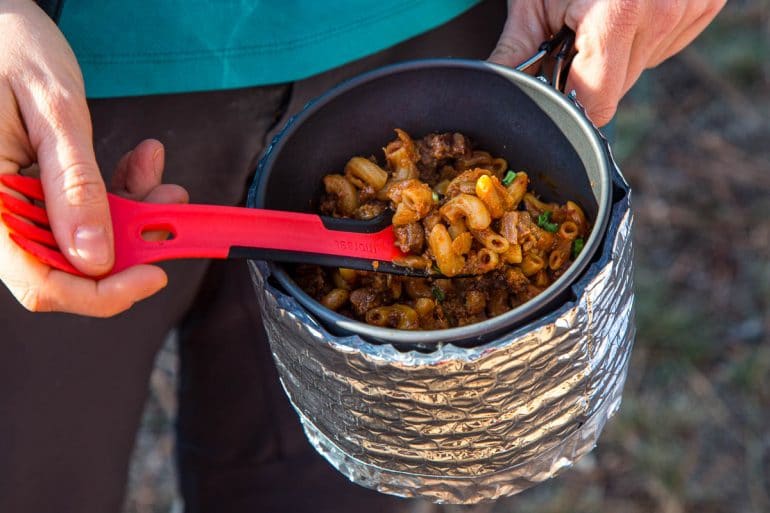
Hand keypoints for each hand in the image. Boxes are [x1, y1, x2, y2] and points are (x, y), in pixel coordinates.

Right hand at [0, 1, 186, 315]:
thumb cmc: (9, 47)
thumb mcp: (54, 112)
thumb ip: (75, 185)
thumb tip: (96, 256)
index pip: (40, 282)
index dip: (101, 293)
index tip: (154, 273)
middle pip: (69, 266)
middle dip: (129, 241)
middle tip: (167, 203)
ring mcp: (17, 203)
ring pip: (84, 238)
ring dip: (131, 210)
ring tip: (154, 170)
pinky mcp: (37, 190)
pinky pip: (83, 209)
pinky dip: (118, 190)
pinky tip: (139, 161)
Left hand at [488, 0, 725, 125]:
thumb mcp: (534, 1)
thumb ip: (516, 52)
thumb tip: (497, 95)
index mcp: (618, 12)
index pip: (597, 104)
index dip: (571, 104)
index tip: (556, 91)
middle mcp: (661, 11)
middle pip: (618, 88)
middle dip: (589, 74)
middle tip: (574, 35)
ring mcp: (691, 6)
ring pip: (642, 68)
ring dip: (617, 55)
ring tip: (600, 14)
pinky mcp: (706, 2)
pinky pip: (665, 45)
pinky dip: (643, 37)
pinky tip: (628, 10)